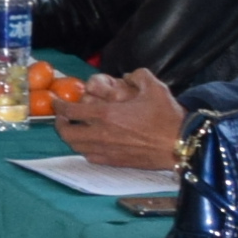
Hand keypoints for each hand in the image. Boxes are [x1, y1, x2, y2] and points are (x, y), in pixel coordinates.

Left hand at [60, 71, 191, 170]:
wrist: (181, 143)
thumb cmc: (167, 116)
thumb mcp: (154, 87)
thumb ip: (137, 75)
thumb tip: (127, 76)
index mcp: (106, 115)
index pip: (70, 111)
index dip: (59, 106)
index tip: (56, 102)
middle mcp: (101, 134)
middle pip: (66, 133)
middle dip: (60, 123)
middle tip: (63, 117)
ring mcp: (106, 151)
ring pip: (76, 147)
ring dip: (71, 137)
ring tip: (75, 129)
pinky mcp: (115, 162)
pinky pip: (90, 157)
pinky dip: (85, 149)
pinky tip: (91, 143)